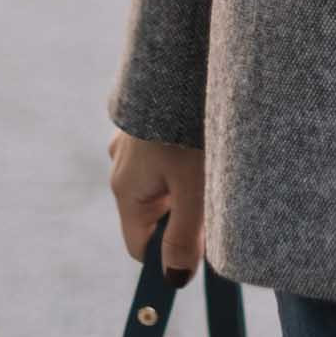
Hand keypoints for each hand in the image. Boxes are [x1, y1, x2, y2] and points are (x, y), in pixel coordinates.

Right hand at [108, 130, 205, 282]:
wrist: (186, 56)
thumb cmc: (189, 124)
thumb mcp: (194, 185)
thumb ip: (184, 236)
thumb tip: (174, 280)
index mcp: (126, 189)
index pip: (141, 247)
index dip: (170, 255)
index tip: (203, 248)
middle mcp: (121, 167)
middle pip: (152, 216)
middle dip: (183, 217)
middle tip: (214, 200)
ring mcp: (132, 144)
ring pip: (160, 185)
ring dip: (185, 186)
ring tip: (212, 166)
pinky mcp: (147, 125)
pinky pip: (162, 157)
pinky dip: (182, 160)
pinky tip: (202, 145)